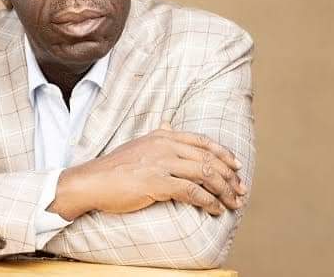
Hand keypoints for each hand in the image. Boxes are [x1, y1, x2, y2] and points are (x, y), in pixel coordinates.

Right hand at [49, 122, 245, 219]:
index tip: (237, 167)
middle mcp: (165, 145)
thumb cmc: (115, 167)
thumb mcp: (138, 144)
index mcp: (162, 136)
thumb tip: (169, 124)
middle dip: (229, 176)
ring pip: (205, 174)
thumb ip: (158, 135)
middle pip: (208, 158)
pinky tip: (215, 209)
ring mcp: (161, 163)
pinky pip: (192, 192)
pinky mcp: (157, 182)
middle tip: (241, 190)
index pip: (202, 141)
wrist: (92, 181)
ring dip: (224, 190)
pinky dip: (208, 201)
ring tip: (233, 203)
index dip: (223, 154)